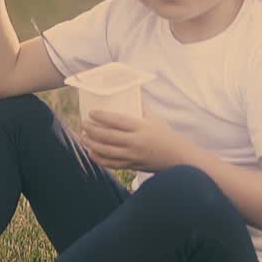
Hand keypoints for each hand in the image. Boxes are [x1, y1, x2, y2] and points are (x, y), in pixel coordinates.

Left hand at [80, 111, 197, 172]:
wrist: (178, 158)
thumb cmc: (167, 136)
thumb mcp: (155, 119)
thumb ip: (141, 110)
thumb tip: (129, 96)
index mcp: (141, 128)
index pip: (117, 121)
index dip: (102, 117)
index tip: (91, 113)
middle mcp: (135, 142)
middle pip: (107, 136)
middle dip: (91, 130)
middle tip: (83, 124)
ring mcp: (132, 156)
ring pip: (106, 151)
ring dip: (91, 144)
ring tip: (83, 137)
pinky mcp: (132, 165)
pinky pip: (111, 164)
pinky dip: (99, 159)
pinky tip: (91, 153)